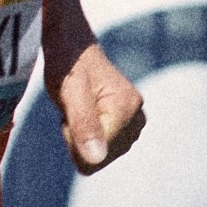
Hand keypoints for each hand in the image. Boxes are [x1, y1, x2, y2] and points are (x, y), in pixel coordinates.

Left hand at [52, 41, 144, 173]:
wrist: (74, 48)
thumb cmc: (69, 64)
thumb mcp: (69, 92)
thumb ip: (83, 125)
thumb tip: (96, 159)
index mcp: (126, 109)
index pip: (95, 158)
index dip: (74, 138)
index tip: (72, 109)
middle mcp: (138, 117)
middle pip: (101, 159)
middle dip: (79, 138)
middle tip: (74, 107)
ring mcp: (135, 122)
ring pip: (102, 155)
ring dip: (83, 135)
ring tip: (80, 107)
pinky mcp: (130, 124)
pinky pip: (104, 148)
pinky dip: (89, 133)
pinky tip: (87, 111)